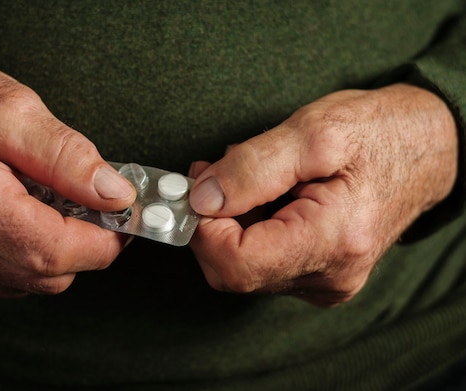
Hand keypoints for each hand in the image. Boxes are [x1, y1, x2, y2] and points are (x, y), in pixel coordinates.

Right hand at [0, 49, 135, 296]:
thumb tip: (115, 195)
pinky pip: (12, 278)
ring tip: (44, 199)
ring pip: (35, 281)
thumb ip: (69, 156)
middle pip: (49, 274)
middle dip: (84, 243)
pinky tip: (21, 215)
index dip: (102, 241)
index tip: (123, 217)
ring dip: (57, 247)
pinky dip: (32, 252)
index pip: (54, 251)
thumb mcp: (14, 109)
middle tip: (90, 200)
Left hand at [188, 83, 457, 305]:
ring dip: (230, 222)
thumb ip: (252, 166)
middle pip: (234, 270)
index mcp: (333, 241)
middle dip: (212, 222)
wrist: (428, 148)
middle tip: (213, 174)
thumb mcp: (314, 131)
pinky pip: (263, 262)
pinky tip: (264, 196)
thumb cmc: (379, 132)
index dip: (203, 227)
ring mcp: (325, 281)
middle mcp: (329, 276)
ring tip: (249, 177)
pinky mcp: (319, 274)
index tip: (195, 187)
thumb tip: (202, 198)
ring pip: (245, 266)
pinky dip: (248, 228)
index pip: (236, 263)